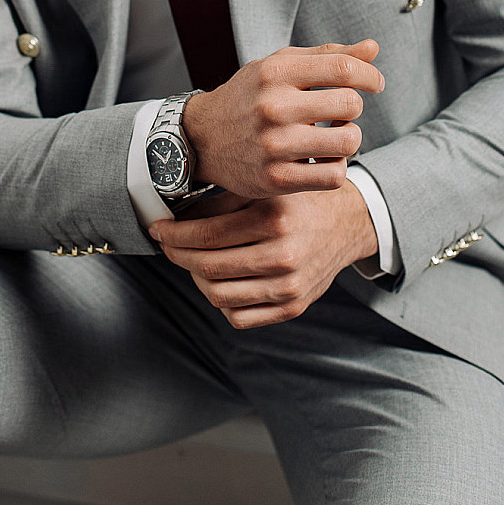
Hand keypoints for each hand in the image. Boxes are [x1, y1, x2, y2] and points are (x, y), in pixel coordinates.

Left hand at [151, 182, 378, 329]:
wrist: (344, 224)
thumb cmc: (297, 202)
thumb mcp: (264, 187)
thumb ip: (222, 199)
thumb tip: (176, 213)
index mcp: (274, 218)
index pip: (207, 234)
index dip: (174, 234)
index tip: (159, 229)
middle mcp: (283, 254)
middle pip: (208, 267)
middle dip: (178, 256)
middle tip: (167, 245)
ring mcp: (288, 286)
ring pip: (219, 295)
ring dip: (195, 278)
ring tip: (192, 261)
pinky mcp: (292, 307)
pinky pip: (239, 316)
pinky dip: (220, 301)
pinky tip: (218, 280)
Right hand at [182, 41, 381, 198]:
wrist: (203, 138)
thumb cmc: (250, 96)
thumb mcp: (280, 65)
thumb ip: (327, 55)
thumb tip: (373, 48)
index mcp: (276, 73)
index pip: (343, 69)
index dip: (369, 76)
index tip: (374, 83)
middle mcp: (273, 107)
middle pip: (350, 104)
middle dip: (354, 106)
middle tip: (341, 110)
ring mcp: (274, 146)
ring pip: (348, 142)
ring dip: (349, 137)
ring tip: (335, 133)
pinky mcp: (276, 179)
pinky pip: (333, 176)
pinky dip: (336, 166)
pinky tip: (324, 157)